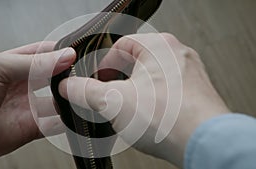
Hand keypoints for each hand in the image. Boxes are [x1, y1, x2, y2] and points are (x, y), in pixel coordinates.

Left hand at [0, 42, 75, 164]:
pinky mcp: (31, 127)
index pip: (44, 53)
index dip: (61, 52)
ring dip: (70, 98)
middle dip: (69, 75)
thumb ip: (32, 63)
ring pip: (58, 101)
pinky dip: (67, 121)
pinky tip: (74, 115)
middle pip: (55, 77)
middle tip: (82, 75)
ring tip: (81, 94)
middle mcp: (23, 85)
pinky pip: (55, 124)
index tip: (77, 53)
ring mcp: (28, 107)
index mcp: (13, 65)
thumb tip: (65, 55)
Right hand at [58, 33, 228, 167]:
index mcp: (158, 46)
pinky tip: (146, 117)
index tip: (95, 80)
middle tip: (109, 96)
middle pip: (135, 62)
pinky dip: (151, 102)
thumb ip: (86, 91)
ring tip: (126, 110)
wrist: (205, 145)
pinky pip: (165, 91)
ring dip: (133, 92)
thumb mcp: (114, 102)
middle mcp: (176, 56)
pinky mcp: (193, 93)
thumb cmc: (169, 118)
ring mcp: (187, 74)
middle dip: (117, 80)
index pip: (120, 45)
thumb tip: (69, 86)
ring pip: (150, 78)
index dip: (102, 64)